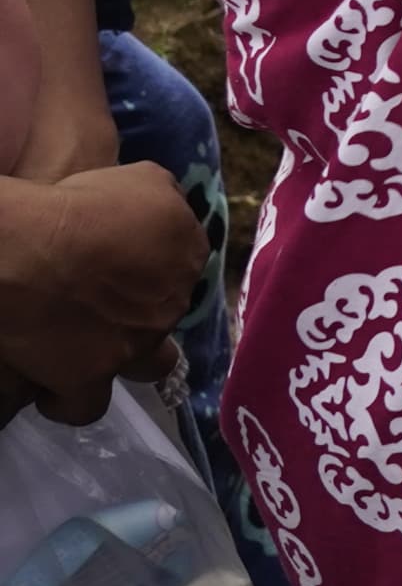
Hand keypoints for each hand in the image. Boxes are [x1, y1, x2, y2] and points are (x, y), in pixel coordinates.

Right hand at [0, 164, 199, 422]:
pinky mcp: (89, 380)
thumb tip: (168, 213)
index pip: (183, 261)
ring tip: (96, 350)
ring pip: (150, 366)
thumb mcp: (140, 180)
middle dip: (141, 307)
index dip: (152, 262)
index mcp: (188, 253)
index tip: (122, 258)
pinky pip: (87, 406)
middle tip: (101, 299)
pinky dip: (72, 401)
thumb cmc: (80, 204)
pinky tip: (56, 389)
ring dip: (128, 358)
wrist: (29, 251)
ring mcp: (133, 347)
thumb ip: (164, 202)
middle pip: (164, 311)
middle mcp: (171, 304)